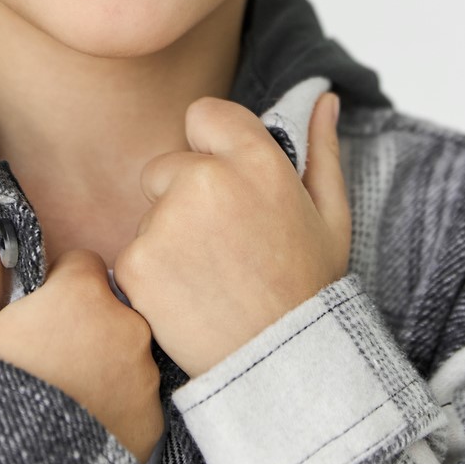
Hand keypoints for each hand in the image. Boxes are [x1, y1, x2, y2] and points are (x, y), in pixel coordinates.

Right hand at [0, 207, 163, 463]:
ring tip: (66, 391)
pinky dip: (120, 398)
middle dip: (86, 320)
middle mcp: (125, 324)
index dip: (56, 286)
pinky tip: (87, 416)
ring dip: (105, 357)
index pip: (81, 264)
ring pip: (127, 345)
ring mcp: (144, 372)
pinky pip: (139, 390)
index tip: (37, 315)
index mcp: (82, 293)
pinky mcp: (154, 417)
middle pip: (109, 303)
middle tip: (49, 357)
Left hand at [113, 91, 349, 378]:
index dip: (210, 145)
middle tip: (223, 244)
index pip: (203, 113)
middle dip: (184, 196)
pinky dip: (151, 274)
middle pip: (168, 165)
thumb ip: (321, 148)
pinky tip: (189, 297)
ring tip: (211, 276)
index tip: (225, 180)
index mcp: (257, 160)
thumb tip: (324, 97)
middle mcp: (207, 180)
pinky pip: (133, 252)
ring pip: (150, 212)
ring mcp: (167, 221)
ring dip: (168, 236)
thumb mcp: (331, 216)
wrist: (280, 366)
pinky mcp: (137, 262)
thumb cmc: (308, 287)